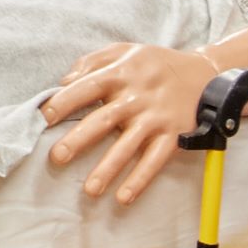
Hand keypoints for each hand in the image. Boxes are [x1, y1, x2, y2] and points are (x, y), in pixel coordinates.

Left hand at [41, 42, 218, 203]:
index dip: (64, 101)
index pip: (87, 87)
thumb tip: (63, 81)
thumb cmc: (153, 64)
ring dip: (107, 169)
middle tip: (57, 157)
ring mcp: (154, 119)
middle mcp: (135, 98)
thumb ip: (91, 62)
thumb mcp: (123, 51)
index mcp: (120, 74)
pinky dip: (140, 180)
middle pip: (103, 120)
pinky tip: (123, 197)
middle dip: (79, 140)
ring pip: (128, 147)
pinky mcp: (172, 136)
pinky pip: (154, 161)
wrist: (203, 73)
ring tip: (89, 190)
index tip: (44, 117)